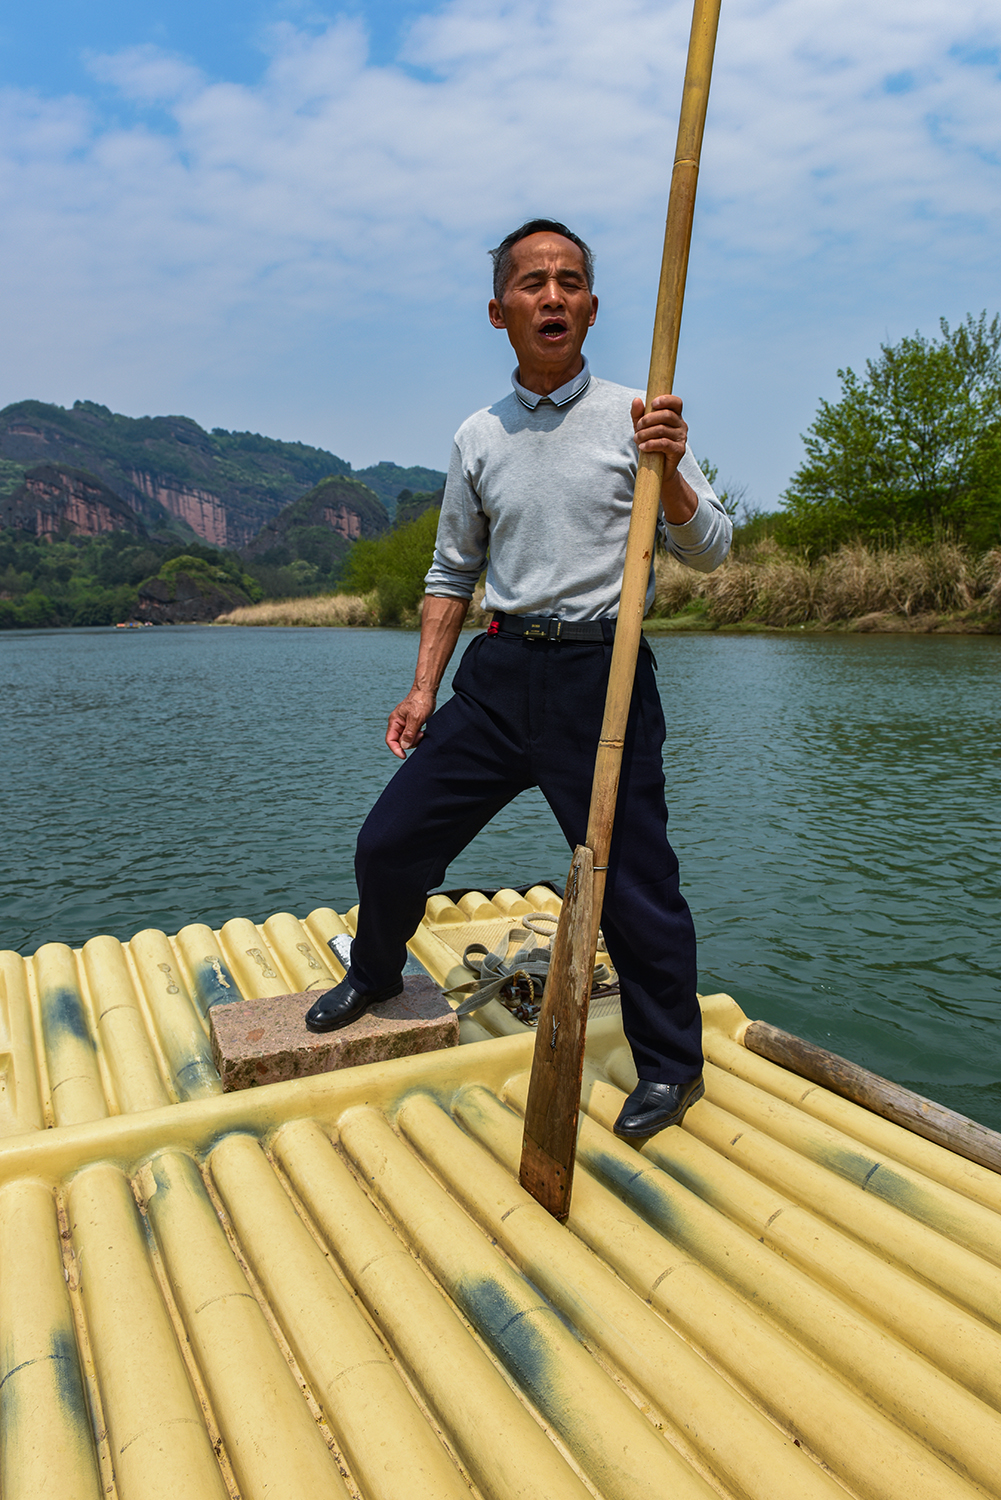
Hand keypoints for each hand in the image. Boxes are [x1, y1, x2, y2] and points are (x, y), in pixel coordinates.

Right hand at [386, 688, 435, 758]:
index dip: (396, 749)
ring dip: (415, 739)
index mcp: (394, 721)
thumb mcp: (416, 718)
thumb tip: (403, 746)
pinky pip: (412, 735)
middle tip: (420, 735)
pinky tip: (423, 730)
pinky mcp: (412, 724)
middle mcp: (397, 724)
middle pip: (399, 741)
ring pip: (407, 739)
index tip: (404, 756)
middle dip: (409, 742)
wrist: (427, 691)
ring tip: (422, 731)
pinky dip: (417, 736)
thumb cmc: (420, 701)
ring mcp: (405, 724)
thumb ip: (409, 733)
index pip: (390, 740)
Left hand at [631, 393, 696, 523]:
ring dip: (646, 433)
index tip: (652, 404)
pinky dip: (651, 444)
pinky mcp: (679, 450)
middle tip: (637, 427)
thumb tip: (636, 400)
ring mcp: (682, 438)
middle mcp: (681, 425)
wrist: (656, 470)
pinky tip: (642, 447)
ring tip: (637, 439)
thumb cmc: (650, 445)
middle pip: (666, 415)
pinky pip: (664, 443)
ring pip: (662, 429)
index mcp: (675, 416)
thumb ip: (638, 415)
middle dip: (648, 419)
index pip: (676, 402)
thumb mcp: (641, 428)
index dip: (666, 400)